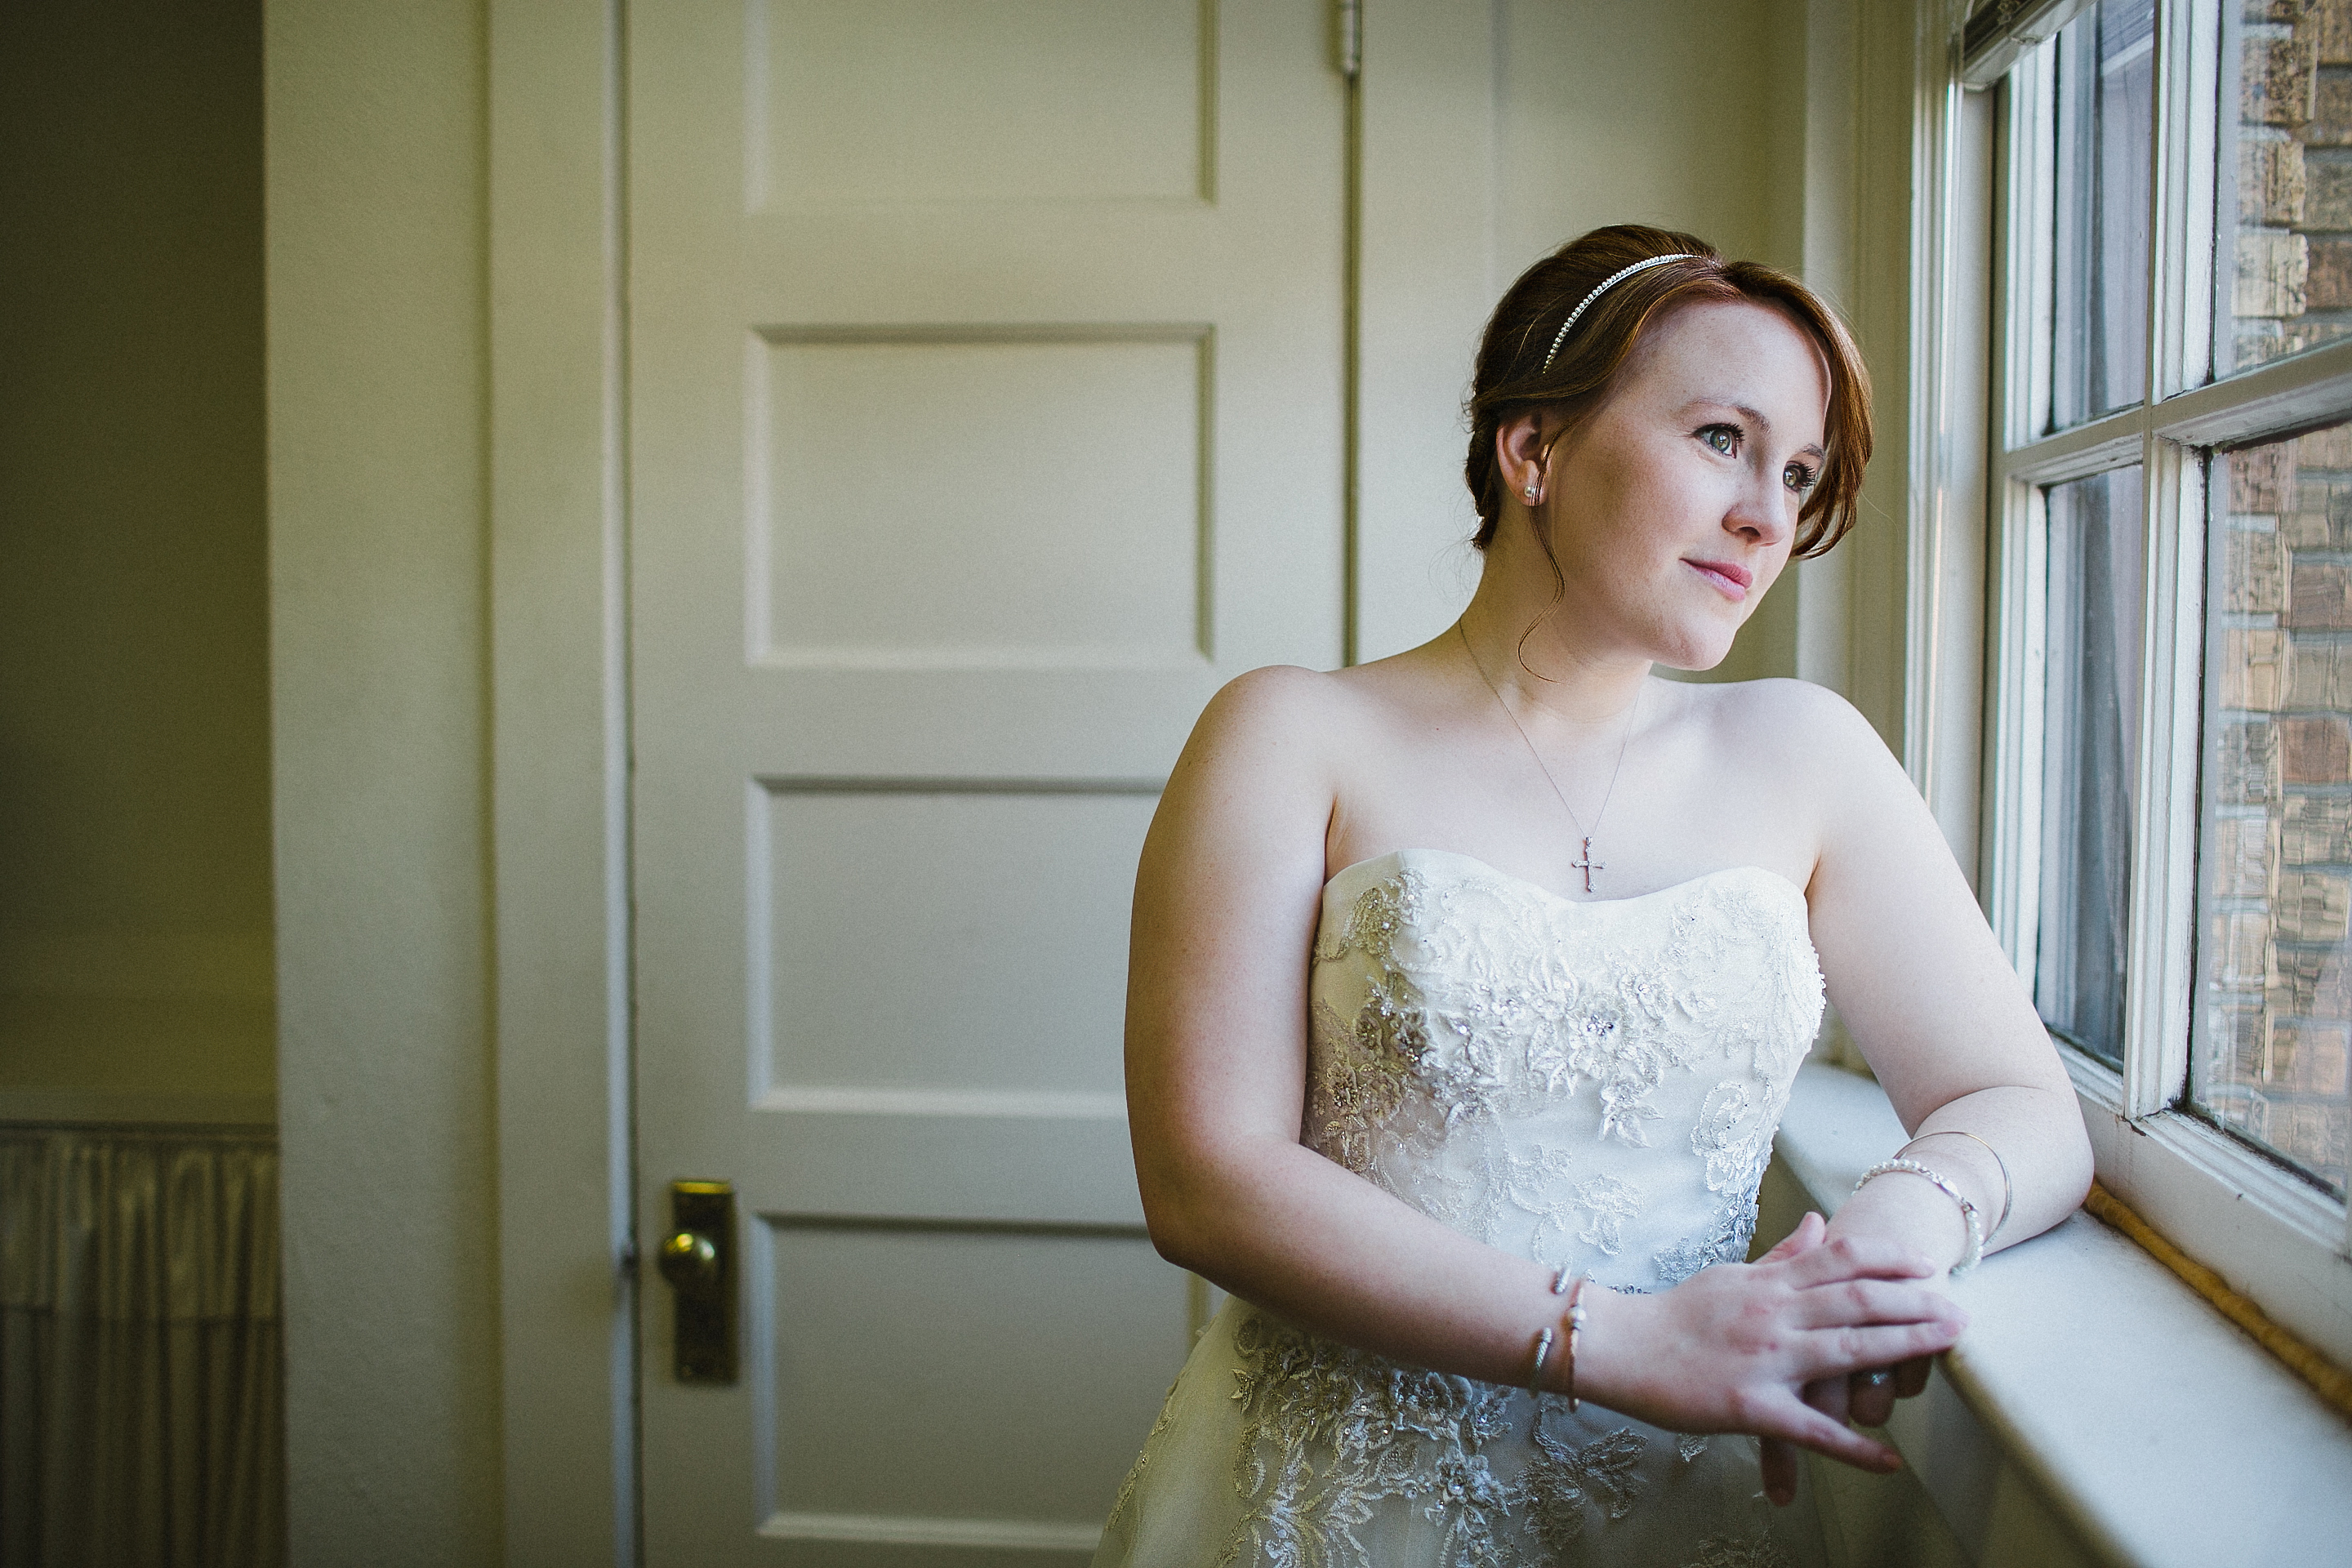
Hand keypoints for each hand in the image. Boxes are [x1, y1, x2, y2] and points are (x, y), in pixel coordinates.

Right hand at [1583, 1212, 1964, 1501]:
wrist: (1619, 1344)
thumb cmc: (1674, 1313)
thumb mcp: (1732, 1277)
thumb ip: (1781, 1258)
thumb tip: (1818, 1226)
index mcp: (1770, 1283)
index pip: (1842, 1259)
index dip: (1891, 1259)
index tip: (1929, 1265)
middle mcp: (1775, 1314)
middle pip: (1859, 1299)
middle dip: (1917, 1302)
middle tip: (1962, 1312)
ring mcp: (1766, 1359)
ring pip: (1848, 1350)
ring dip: (1906, 1348)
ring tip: (1949, 1350)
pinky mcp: (1751, 1406)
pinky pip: (1811, 1429)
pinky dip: (1854, 1446)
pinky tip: (1889, 1460)